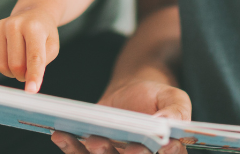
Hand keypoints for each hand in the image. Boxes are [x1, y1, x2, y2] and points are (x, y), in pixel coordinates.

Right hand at [0, 8, 59, 92]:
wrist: (32, 15)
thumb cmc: (43, 35)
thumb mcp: (52, 47)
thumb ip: (41, 63)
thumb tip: (27, 80)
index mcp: (34, 28)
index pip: (34, 57)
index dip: (33, 75)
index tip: (32, 90)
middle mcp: (14, 24)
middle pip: (16, 66)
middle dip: (23, 75)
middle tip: (28, 69)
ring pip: (1, 66)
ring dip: (11, 72)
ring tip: (19, 61)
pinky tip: (6, 56)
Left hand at [51, 80, 191, 153]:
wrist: (132, 91)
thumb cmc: (156, 97)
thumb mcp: (173, 97)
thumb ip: (177, 111)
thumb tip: (166, 124)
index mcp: (168, 152)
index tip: (158, 146)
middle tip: (122, 147)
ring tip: (93, 140)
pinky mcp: (94, 152)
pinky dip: (70, 146)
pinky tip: (62, 134)